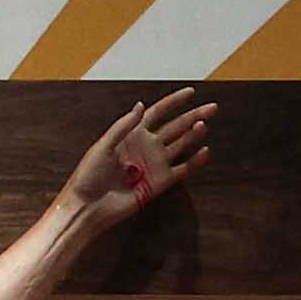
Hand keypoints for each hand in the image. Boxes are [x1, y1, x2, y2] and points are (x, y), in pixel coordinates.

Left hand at [60, 90, 212, 222]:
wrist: (89, 206)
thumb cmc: (89, 176)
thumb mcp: (103, 145)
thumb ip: (123, 126)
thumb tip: (140, 105)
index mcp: (132, 135)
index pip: (157, 113)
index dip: (173, 102)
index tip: (190, 92)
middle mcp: (146, 147)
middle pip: (175, 127)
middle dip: (193, 116)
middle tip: (212, 107)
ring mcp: (154, 164)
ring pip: (181, 145)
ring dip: (194, 134)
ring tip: (204, 124)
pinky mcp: (159, 183)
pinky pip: (182, 170)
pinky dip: (195, 162)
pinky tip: (205, 151)